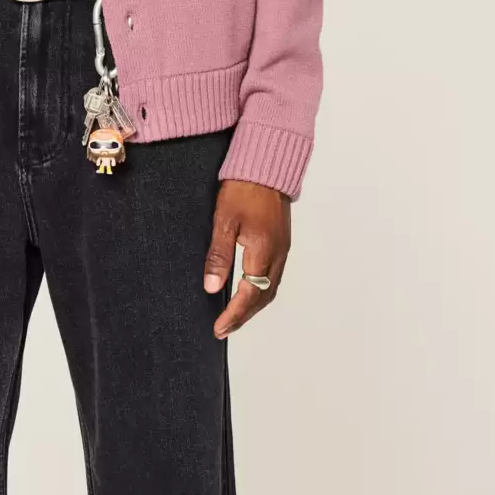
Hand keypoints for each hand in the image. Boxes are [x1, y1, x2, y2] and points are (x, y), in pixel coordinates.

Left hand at [203, 181, 290, 339]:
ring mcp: (283, 249)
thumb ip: (219, 256)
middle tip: (223, 329)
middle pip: (262, 297)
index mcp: (264, 250)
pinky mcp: (282, 243)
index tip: (219, 328)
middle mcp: (278, 254)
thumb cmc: (244, 188)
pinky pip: (273, 277)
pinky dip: (260, 292)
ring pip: (270, 289)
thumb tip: (212, 287)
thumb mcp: (224, 222)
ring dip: (252, 307)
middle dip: (243, 316)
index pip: (249, 294)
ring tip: (233, 318)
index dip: (234, 315)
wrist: (267, 165)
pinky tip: (247, 294)